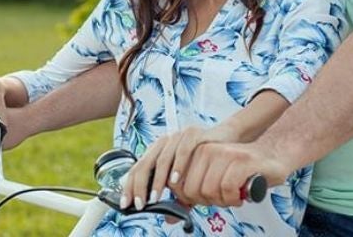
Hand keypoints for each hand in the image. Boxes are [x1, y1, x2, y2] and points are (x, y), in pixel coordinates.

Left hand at [121, 124, 237, 209]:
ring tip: (155, 197)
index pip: (137, 169)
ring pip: (161, 159)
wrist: (226, 140)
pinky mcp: (193, 134)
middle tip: (139, 204)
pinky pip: (182, 151)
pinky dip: (177, 167)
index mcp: (158, 151)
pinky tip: (175, 181)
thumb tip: (168, 218)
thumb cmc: (204, 159)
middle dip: (139, 186)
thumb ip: (178, 196)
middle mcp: (164, 142)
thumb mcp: (188, 180)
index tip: (126, 204)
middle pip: (144, 164)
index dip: (129, 187)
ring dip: (157, 181)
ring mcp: (177, 137)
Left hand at [176, 141, 289, 207]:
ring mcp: (224, 154)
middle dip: (208, 201)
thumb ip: (191, 196)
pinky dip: (234, 198)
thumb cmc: (242, 171)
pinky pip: (227, 188)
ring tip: (233, 194)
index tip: (208, 197)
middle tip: (223, 197)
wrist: (272, 158)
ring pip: (208, 190)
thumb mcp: (212, 180)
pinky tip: (241, 194)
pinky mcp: (241, 160)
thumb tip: (169, 217)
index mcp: (196, 152)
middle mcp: (207, 150)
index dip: (193, 199)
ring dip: (223, 200)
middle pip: (192, 190)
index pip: (178, 185)